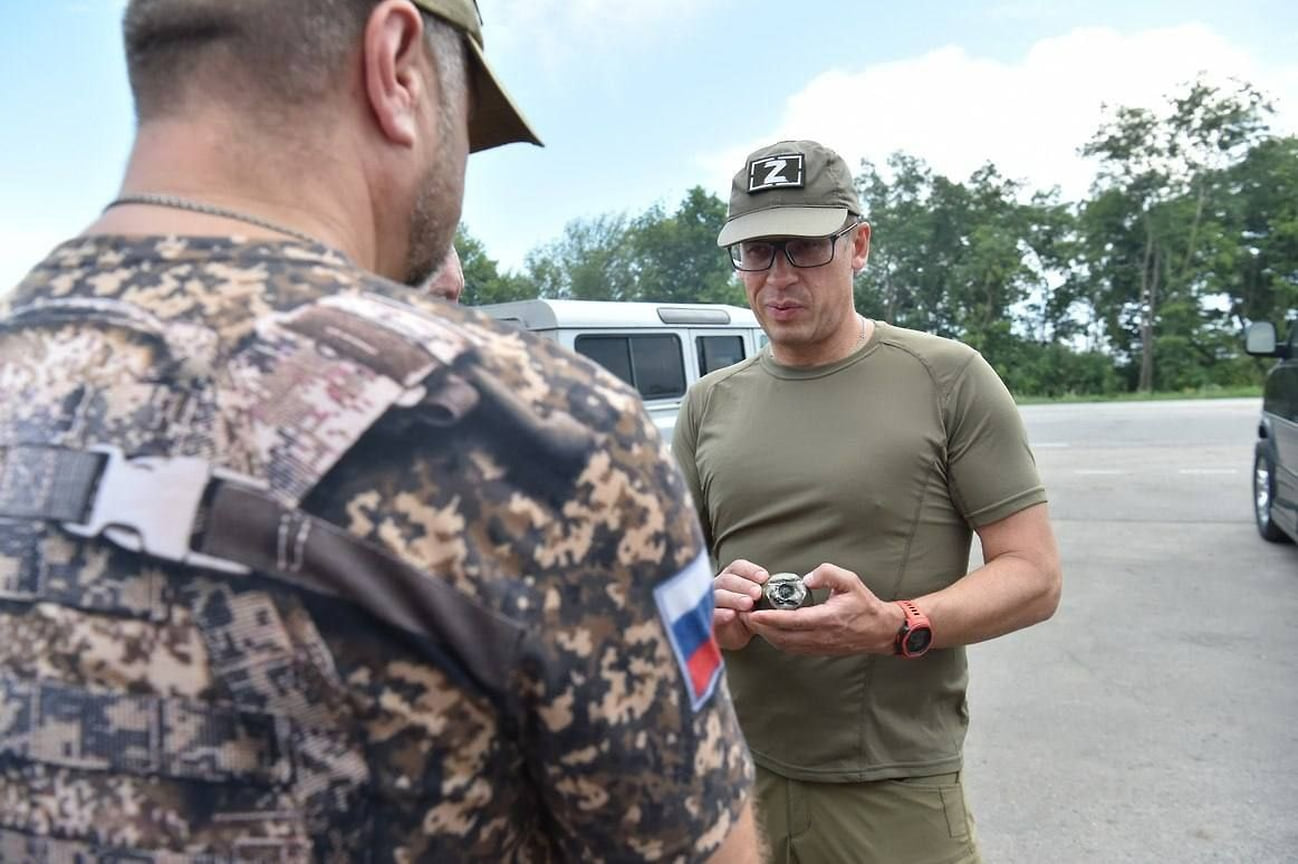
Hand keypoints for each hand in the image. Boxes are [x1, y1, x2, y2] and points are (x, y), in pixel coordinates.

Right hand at [712, 559, 768, 650]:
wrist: (732, 633)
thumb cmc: (747, 613)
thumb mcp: (758, 601)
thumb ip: (767, 593)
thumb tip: (787, 589)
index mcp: (732, 577)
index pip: (739, 567)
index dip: (751, 571)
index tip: (764, 577)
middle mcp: (719, 586)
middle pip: (728, 579)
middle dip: (744, 585)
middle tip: (757, 593)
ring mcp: (711, 601)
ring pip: (718, 594)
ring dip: (734, 598)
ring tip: (747, 604)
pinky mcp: (708, 619)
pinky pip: (712, 614)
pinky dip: (721, 613)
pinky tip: (731, 614)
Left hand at [744, 563, 903, 655]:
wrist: (880, 631)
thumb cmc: (865, 605)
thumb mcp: (850, 581)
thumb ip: (827, 574)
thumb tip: (805, 578)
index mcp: (827, 619)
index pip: (791, 621)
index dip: (769, 618)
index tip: (752, 612)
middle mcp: (820, 636)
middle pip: (782, 637)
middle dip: (760, 628)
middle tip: (744, 615)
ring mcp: (818, 646)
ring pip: (785, 645)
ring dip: (766, 635)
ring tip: (752, 622)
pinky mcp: (818, 651)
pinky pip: (792, 648)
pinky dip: (777, 640)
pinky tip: (769, 631)